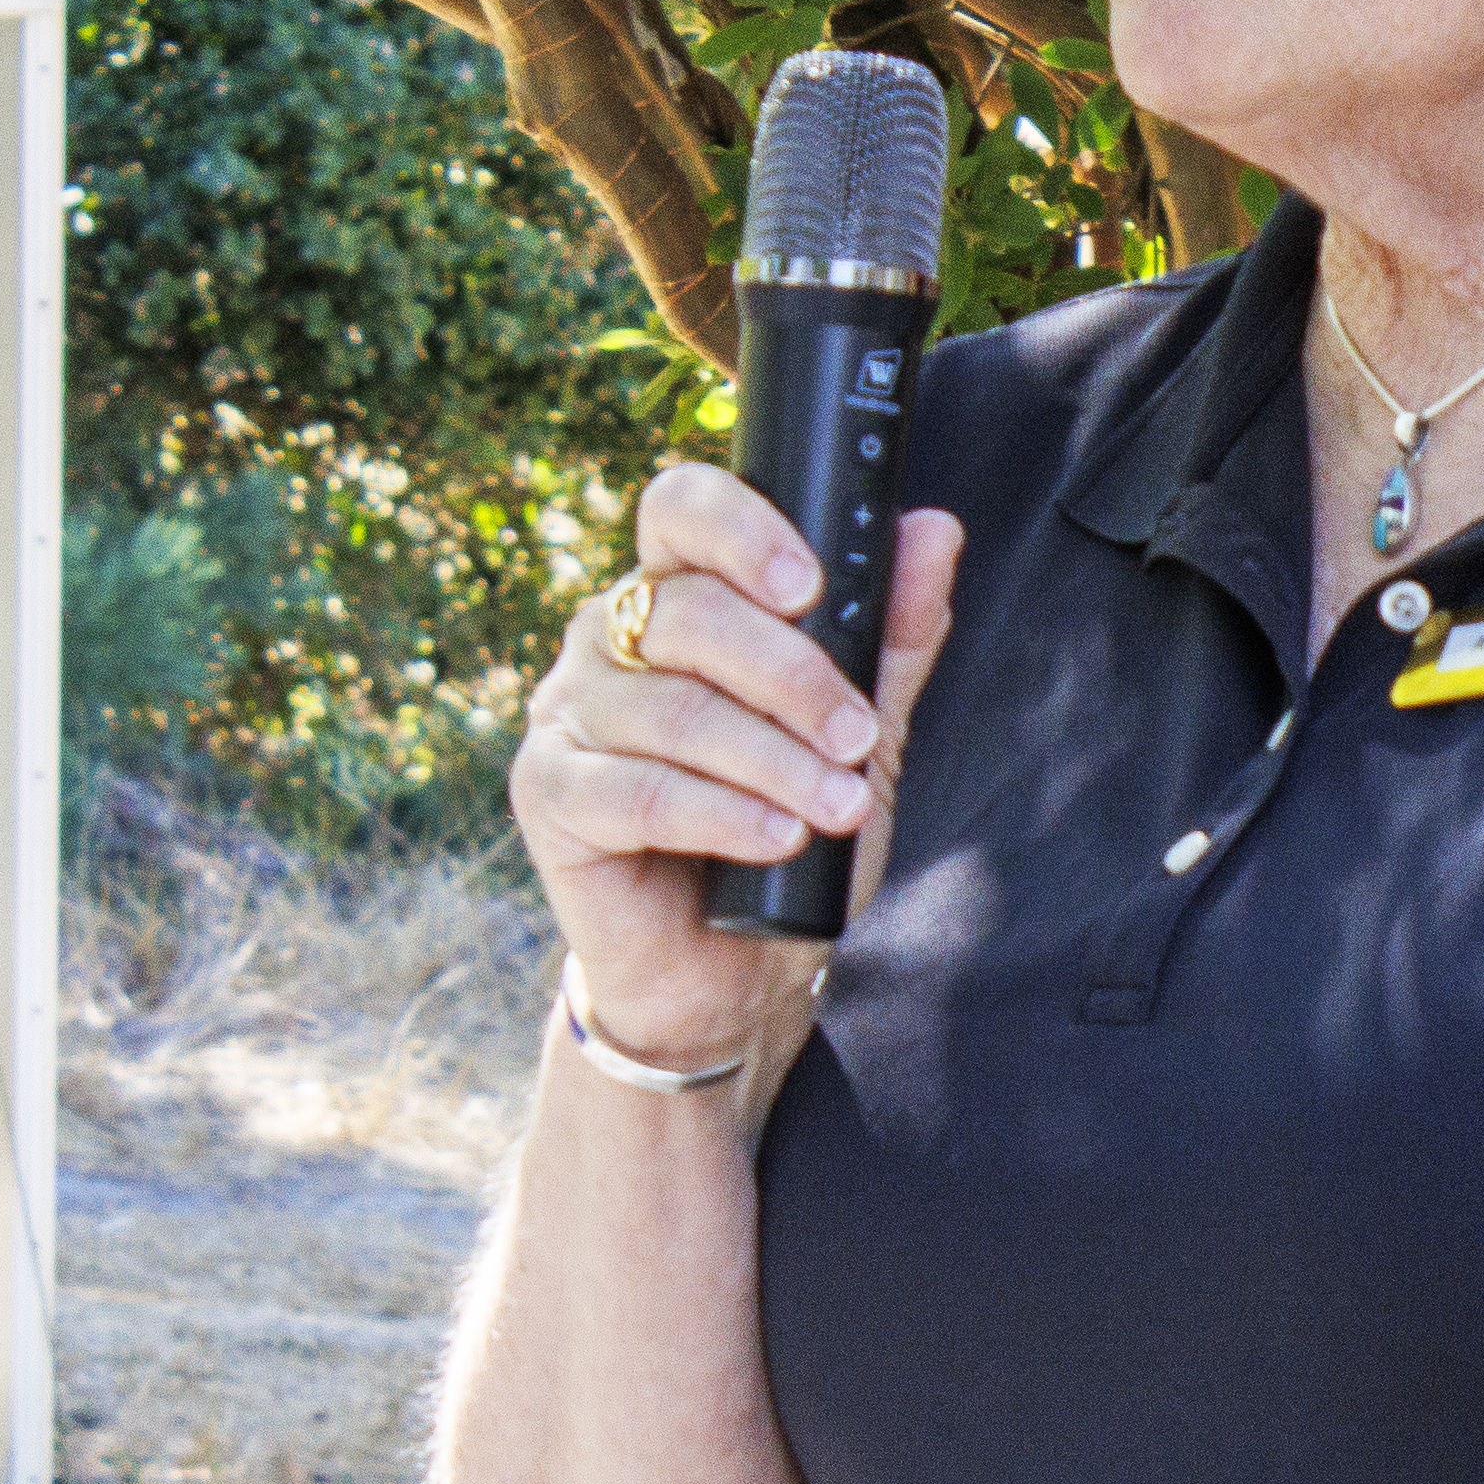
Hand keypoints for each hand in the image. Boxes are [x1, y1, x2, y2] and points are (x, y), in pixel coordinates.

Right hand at [511, 461, 967, 1076]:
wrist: (733, 973)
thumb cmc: (787, 837)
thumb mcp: (860, 736)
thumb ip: (892, 638)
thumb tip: (935, 531)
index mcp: (675, 598)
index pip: (682, 510)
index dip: (742, 532)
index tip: (812, 586)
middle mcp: (608, 641)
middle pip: (685, 612)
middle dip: (790, 675)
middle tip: (855, 735)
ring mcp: (568, 714)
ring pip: (671, 708)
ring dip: (772, 759)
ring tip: (837, 807)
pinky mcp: (548, 794)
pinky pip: (637, 790)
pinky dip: (722, 813)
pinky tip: (779, 837)